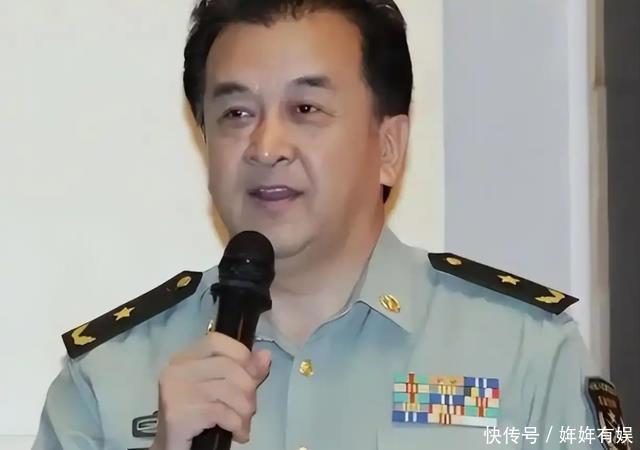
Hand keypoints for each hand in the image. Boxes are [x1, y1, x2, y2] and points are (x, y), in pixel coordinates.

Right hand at [150, 332, 270, 449]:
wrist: (172, 449)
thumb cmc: (198, 417)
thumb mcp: (222, 390)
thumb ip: (243, 371)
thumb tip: (266, 355)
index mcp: (184, 358)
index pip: (216, 340)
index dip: (241, 353)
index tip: (255, 373)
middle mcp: (176, 370)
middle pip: (227, 366)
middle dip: (248, 389)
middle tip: (250, 408)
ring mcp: (175, 391)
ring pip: (228, 390)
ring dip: (245, 411)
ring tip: (244, 424)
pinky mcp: (177, 414)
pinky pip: (222, 412)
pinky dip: (237, 425)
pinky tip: (238, 434)